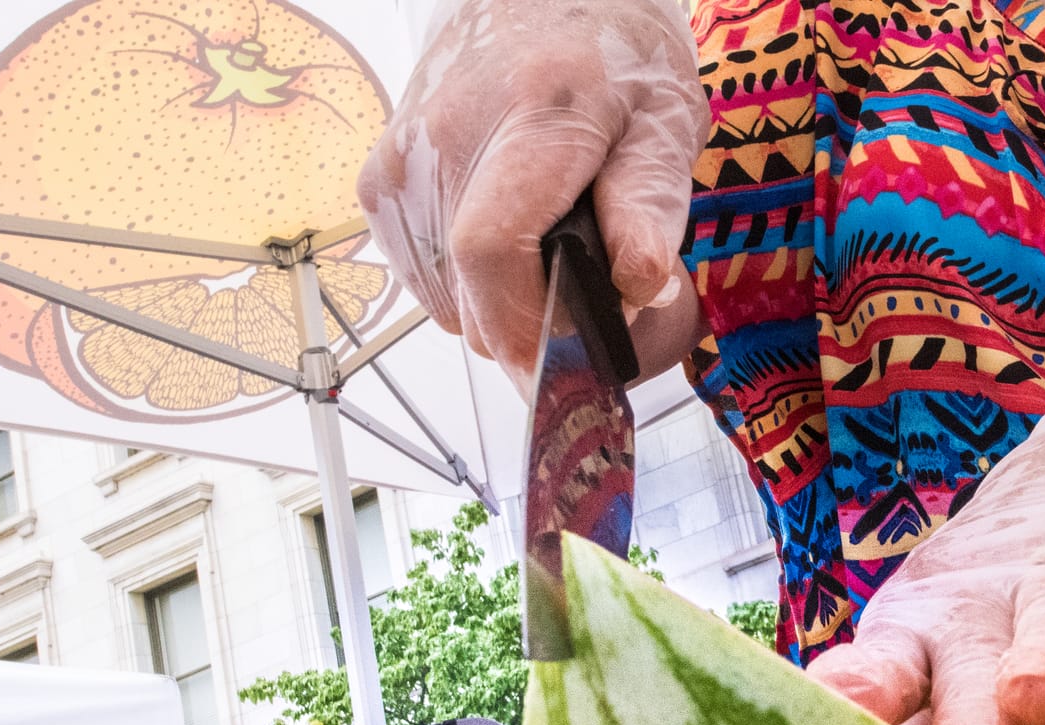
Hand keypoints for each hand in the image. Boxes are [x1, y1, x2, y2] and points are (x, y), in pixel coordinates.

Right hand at [357, 0, 708, 395]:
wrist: (536, 3)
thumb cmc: (607, 57)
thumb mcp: (665, 121)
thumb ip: (651, 207)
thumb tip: (638, 290)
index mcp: (525, 117)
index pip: (491, 251)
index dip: (527, 332)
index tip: (569, 367)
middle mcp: (441, 141)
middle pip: (471, 295)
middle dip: (537, 327)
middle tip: (591, 296)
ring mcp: (399, 165)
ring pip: (449, 303)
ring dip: (506, 305)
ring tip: (552, 246)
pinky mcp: (379, 187)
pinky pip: (428, 282)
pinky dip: (475, 285)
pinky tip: (512, 236)